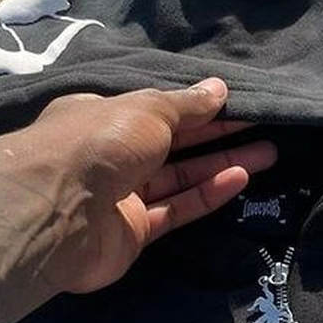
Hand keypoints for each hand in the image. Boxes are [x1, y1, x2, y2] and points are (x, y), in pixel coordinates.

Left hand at [0, 78, 275, 322]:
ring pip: (180, 178)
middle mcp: (112, 155)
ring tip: (267, 152)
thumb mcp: (146, 110)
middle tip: (264, 127)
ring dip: (221, 164)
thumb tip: (219, 88)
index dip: (198, 107)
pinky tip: (240, 179)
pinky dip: (206, 195)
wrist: (56, 213)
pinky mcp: (134, 233)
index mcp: (105, 117)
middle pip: (174, 143)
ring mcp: (122, 197)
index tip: (237, 104)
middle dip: (218, 135)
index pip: (158, 110)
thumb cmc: (98, 143)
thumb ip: (186, 104)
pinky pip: (176, 209)